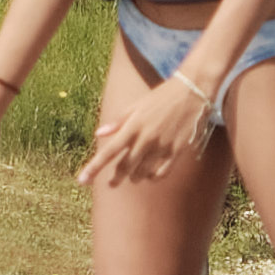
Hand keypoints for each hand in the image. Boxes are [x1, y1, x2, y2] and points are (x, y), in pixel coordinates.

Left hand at [81, 67, 207, 192]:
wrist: (192, 91)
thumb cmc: (162, 96)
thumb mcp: (136, 105)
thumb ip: (117, 122)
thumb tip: (99, 133)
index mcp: (133, 126)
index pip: (108, 151)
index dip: (94, 167)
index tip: (82, 180)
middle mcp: (145, 138)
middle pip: (125, 166)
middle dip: (116, 178)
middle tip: (111, 183)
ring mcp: (162, 146)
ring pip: (142, 172)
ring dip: (135, 177)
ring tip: (133, 177)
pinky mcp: (177, 150)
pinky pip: (162, 172)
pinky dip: (153, 177)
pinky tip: (151, 175)